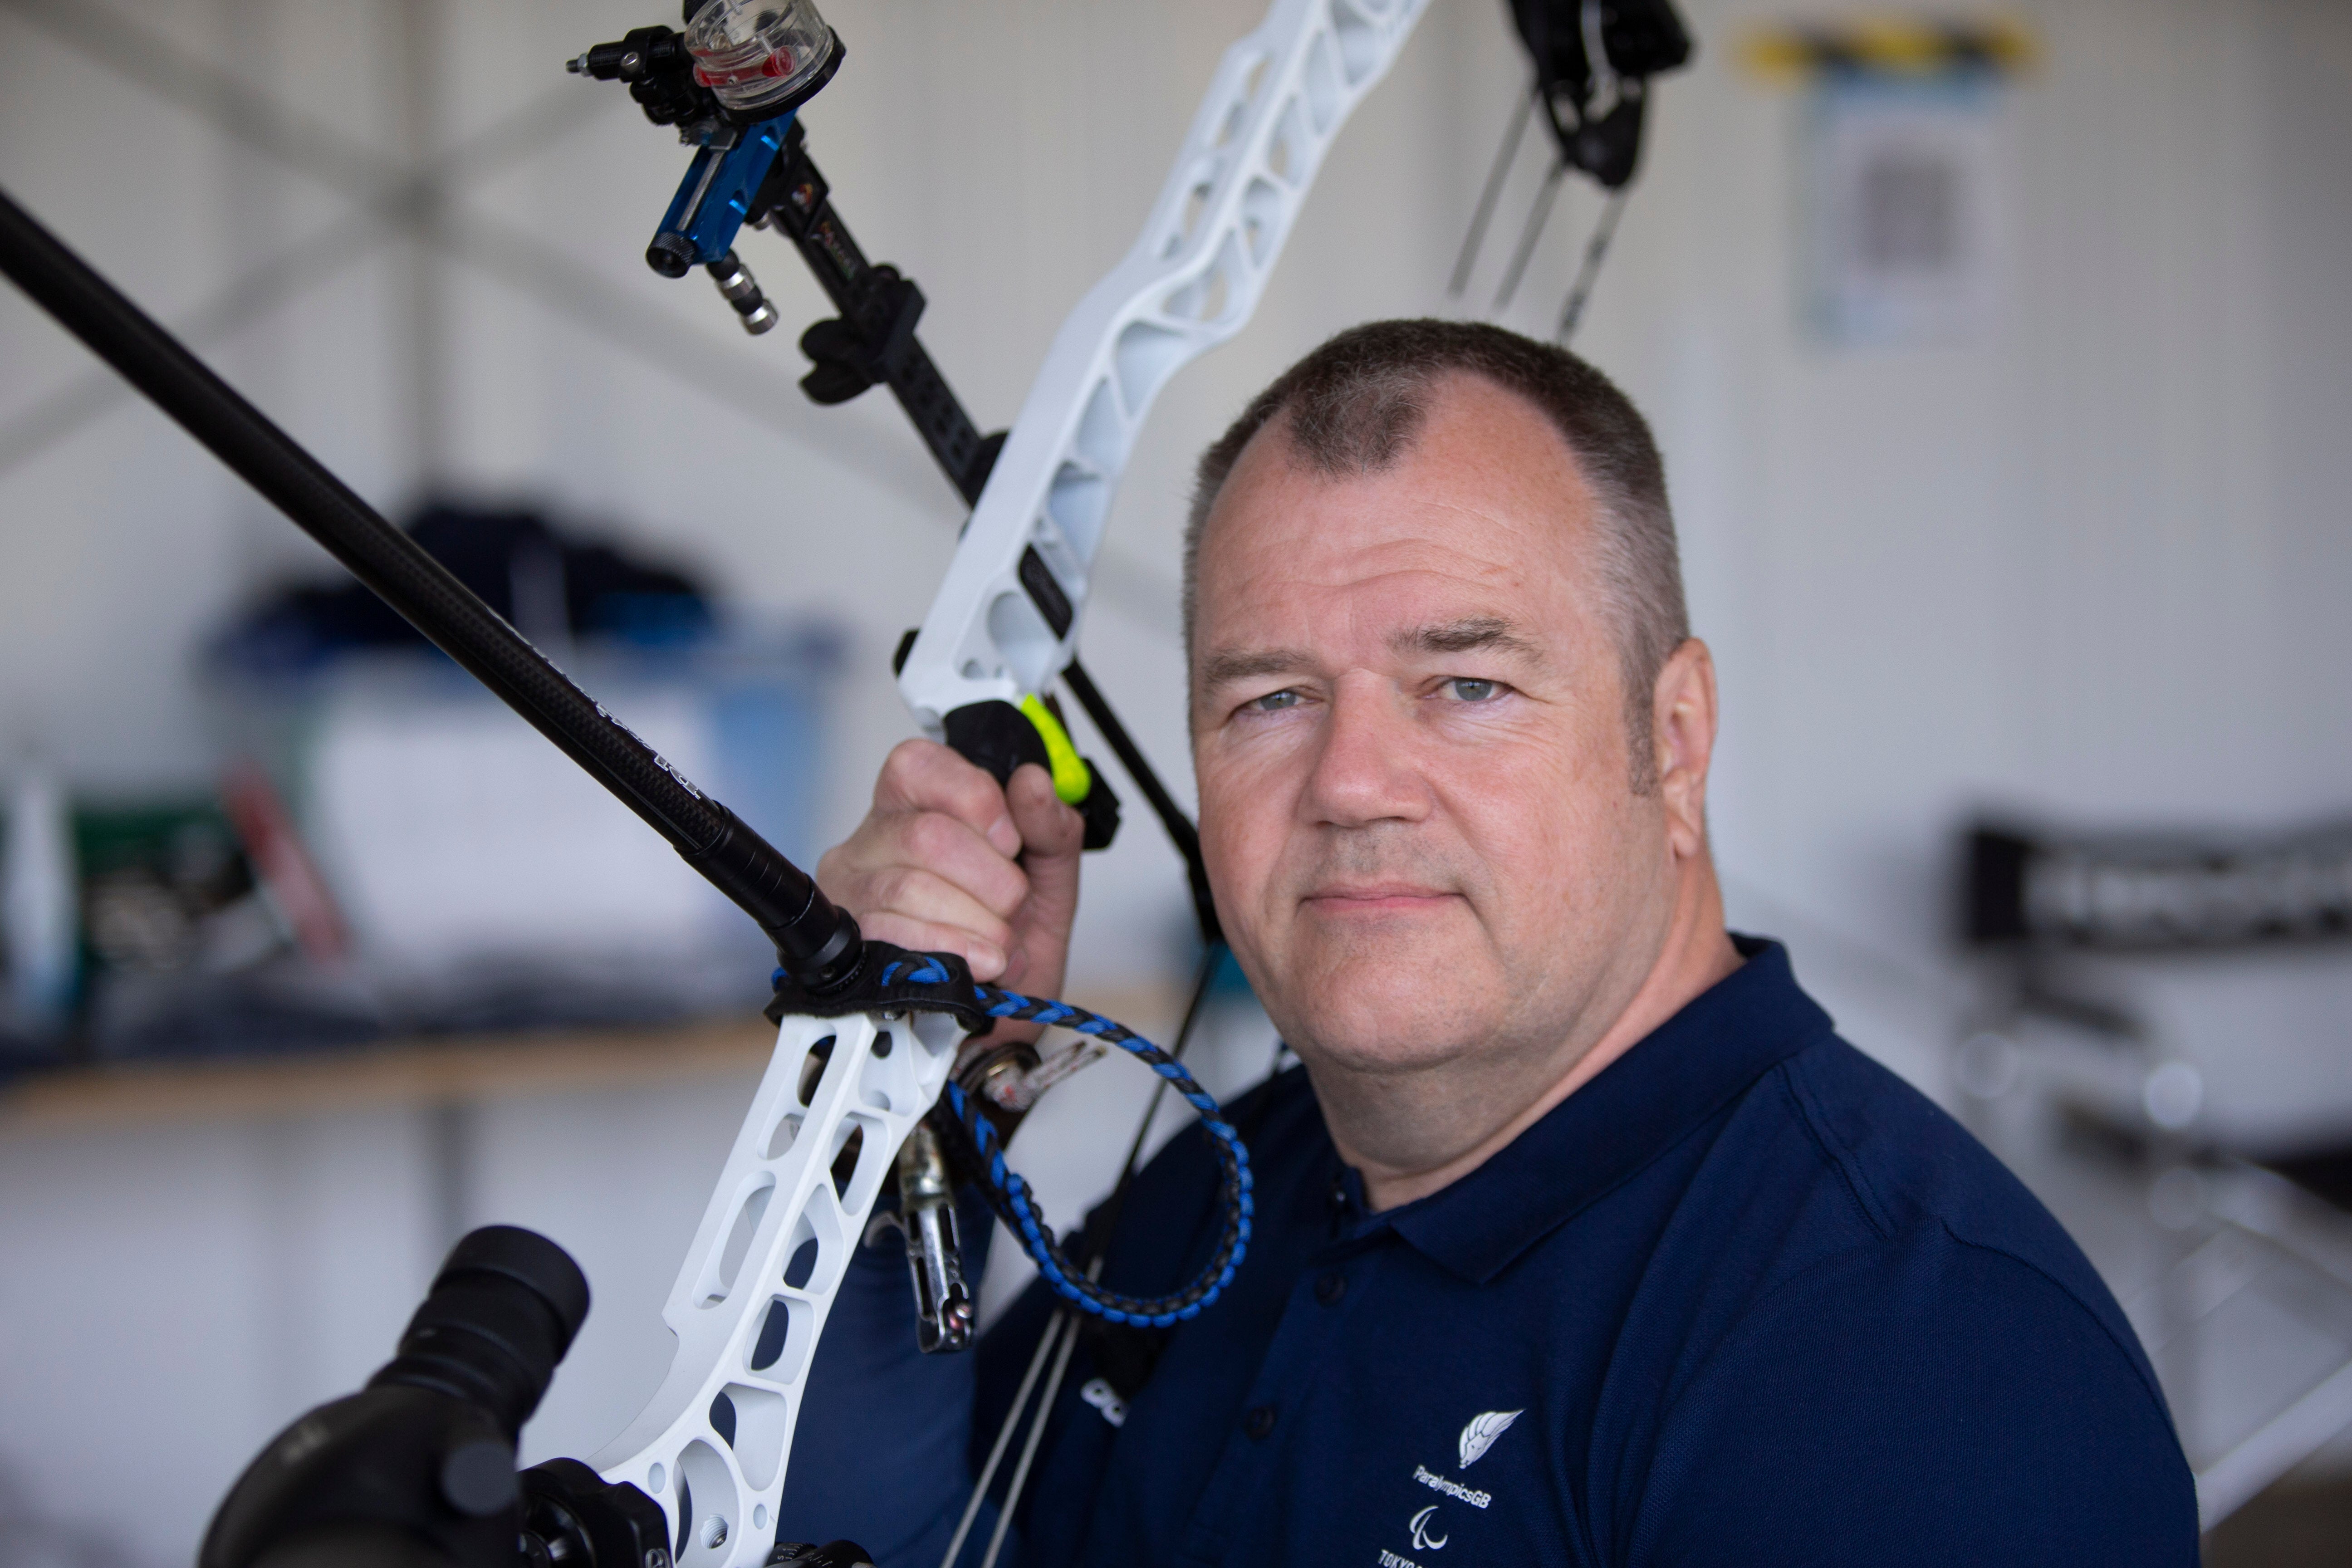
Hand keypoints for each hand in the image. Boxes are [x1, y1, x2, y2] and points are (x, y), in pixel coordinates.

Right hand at [817, 739, 1082, 999]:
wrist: (999, 1017)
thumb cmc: (1013, 938)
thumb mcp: (1049, 875)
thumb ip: (1050, 825)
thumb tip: (1031, 783)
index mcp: (917, 805)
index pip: (918, 765)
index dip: (975, 800)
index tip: (1010, 841)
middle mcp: (874, 840)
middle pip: (926, 835)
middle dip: (991, 881)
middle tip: (1013, 908)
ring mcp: (852, 890)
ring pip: (910, 887)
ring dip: (976, 923)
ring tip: (1002, 945)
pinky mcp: (849, 942)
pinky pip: (893, 935)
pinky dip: (952, 950)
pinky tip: (979, 963)